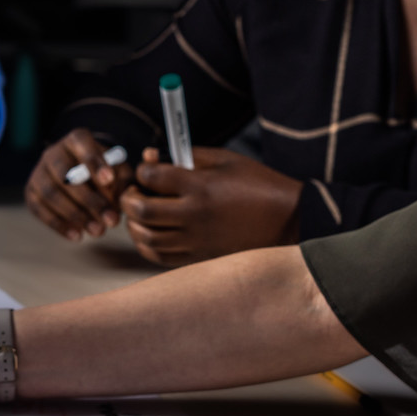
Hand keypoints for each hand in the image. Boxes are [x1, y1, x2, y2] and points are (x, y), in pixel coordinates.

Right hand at [25, 129, 134, 240]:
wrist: (82, 177)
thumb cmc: (105, 173)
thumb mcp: (119, 171)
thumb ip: (123, 181)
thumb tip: (119, 199)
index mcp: (76, 140)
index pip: (81, 143)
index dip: (93, 162)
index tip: (108, 180)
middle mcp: (53, 152)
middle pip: (65, 174)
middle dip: (89, 200)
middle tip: (111, 221)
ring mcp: (39, 172)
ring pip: (51, 193)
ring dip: (76, 215)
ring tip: (98, 231)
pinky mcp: (31, 192)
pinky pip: (39, 209)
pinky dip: (58, 224)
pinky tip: (77, 236)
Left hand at [120, 146, 303, 266]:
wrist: (288, 220)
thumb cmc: (257, 184)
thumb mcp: (224, 160)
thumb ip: (186, 157)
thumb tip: (151, 157)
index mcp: (200, 186)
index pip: (150, 176)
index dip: (141, 169)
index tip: (146, 168)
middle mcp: (194, 216)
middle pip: (140, 209)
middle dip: (128, 197)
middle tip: (133, 192)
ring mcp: (196, 241)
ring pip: (146, 236)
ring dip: (133, 222)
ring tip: (138, 212)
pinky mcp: (200, 258)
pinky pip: (159, 256)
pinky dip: (146, 244)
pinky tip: (149, 232)